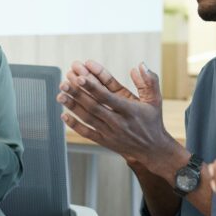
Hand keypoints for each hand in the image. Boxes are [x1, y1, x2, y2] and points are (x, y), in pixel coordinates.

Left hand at [57, 60, 174, 166]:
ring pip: (88, 119)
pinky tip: (63, 116)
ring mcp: (110, 133)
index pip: (108, 97)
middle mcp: (118, 123)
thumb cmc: (153, 121)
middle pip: (94, 107)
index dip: (93, 87)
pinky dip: (74, 125)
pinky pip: (87, 133)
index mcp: (130, 110)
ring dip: (73, 106)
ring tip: (60, 95)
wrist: (152, 149)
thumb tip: (140, 65)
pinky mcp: (104, 141)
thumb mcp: (156, 100)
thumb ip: (150, 81)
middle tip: (64, 82)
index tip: (80, 77)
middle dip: (78, 94)